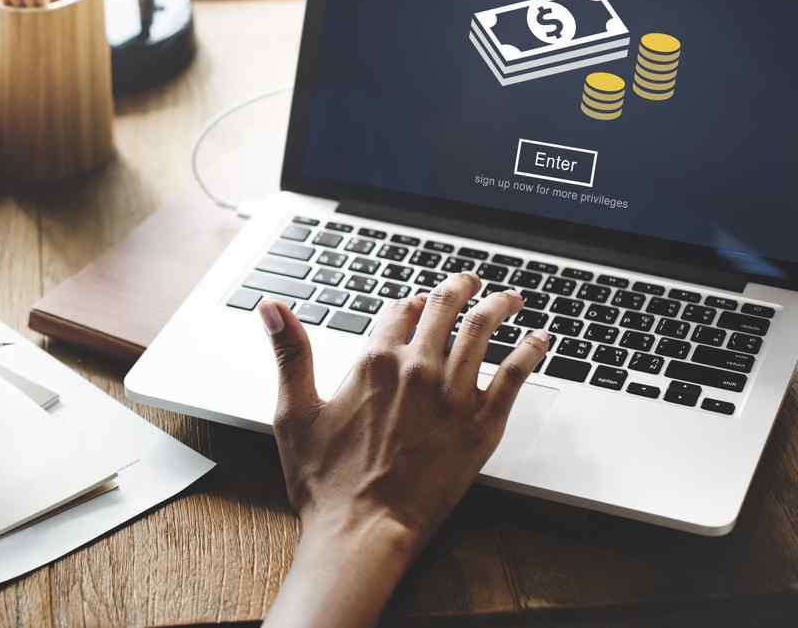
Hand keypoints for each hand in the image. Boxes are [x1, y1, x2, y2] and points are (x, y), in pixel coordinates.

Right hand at [259, 272, 548, 627]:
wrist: (363, 530)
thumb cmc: (325, 482)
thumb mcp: (294, 411)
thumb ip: (290, 352)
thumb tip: (271, 307)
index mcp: (374, 362)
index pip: (399, 310)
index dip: (408, 302)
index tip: (417, 301)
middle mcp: (417, 369)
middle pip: (445, 309)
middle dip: (459, 288)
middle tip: (469, 282)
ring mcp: (453, 395)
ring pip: (483, 331)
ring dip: (498, 306)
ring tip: (510, 297)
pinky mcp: (481, 424)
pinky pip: (515, 375)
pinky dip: (531, 351)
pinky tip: (541, 339)